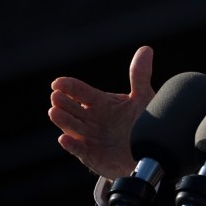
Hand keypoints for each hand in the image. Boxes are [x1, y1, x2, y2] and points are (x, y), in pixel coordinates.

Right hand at [48, 45, 155, 178]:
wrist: (152, 152)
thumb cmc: (145, 125)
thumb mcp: (143, 98)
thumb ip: (140, 76)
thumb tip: (146, 49)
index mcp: (101, 104)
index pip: (82, 92)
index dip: (70, 87)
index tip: (57, 82)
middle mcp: (93, 120)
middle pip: (73, 109)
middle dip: (64, 102)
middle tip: (55, 95)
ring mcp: (91, 138)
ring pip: (73, 128)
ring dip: (63, 120)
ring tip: (54, 111)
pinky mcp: (93, 156)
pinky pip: (80, 151)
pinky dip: (72, 145)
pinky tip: (64, 139)